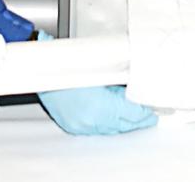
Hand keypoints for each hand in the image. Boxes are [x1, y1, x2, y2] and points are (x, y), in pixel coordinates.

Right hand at [34, 32, 156, 135]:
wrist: (42, 69)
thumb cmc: (67, 65)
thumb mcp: (101, 70)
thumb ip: (118, 81)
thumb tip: (132, 86)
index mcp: (101, 105)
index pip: (131, 113)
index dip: (144, 112)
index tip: (152, 111)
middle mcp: (92, 119)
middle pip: (123, 124)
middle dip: (136, 120)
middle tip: (148, 115)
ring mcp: (82, 124)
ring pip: (110, 128)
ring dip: (122, 122)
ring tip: (133, 115)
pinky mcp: (73, 125)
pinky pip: (96, 128)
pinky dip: (107, 123)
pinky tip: (112, 116)